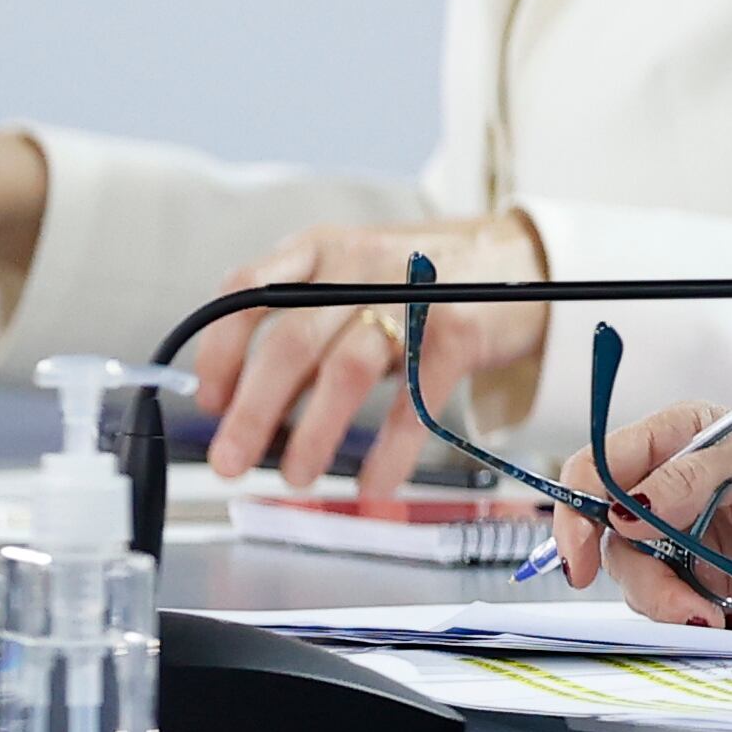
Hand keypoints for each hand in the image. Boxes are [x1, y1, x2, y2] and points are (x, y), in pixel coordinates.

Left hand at [194, 215, 547, 505]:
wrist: (522, 259)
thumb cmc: (422, 282)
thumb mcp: (353, 279)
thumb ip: (305, 325)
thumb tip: (246, 403)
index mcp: (320, 250)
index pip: (247, 292)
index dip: (220, 350)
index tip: (209, 401)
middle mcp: (360, 265)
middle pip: (292, 341)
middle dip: (254, 411)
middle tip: (231, 462)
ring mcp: (413, 295)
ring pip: (347, 369)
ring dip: (314, 432)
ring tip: (298, 477)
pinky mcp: (460, 331)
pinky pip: (415, 400)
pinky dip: (390, 449)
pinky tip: (373, 482)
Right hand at [543, 405, 731, 625]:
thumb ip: (695, 479)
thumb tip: (627, 504)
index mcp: (690, 438)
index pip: (605, 465)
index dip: (581, 506)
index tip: (584, 552)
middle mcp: (684, 488)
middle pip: (614, 535)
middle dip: (639, 577)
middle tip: (684, 608)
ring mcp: (699, 537)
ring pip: (644, 578)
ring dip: (672, 607)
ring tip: (721, 622)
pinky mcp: (720, 582)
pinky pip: (682, 608)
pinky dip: (698, 623)